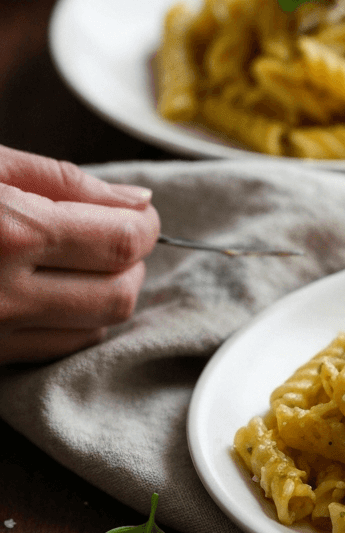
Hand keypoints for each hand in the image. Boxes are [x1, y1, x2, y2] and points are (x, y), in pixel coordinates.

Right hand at [0, 146, 159, 363]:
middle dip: (130, 264)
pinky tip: (50, 291)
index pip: (122, 242)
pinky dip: (71, 321)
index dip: (144, 227)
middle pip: (118, 296)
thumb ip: (66, 182)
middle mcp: (4, 295)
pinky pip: (57, 351)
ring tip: (74, 263)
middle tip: (107, 237)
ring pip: (95, 330)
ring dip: (105, 295)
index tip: (137, 215)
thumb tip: (137, 201)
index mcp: (12, 234)